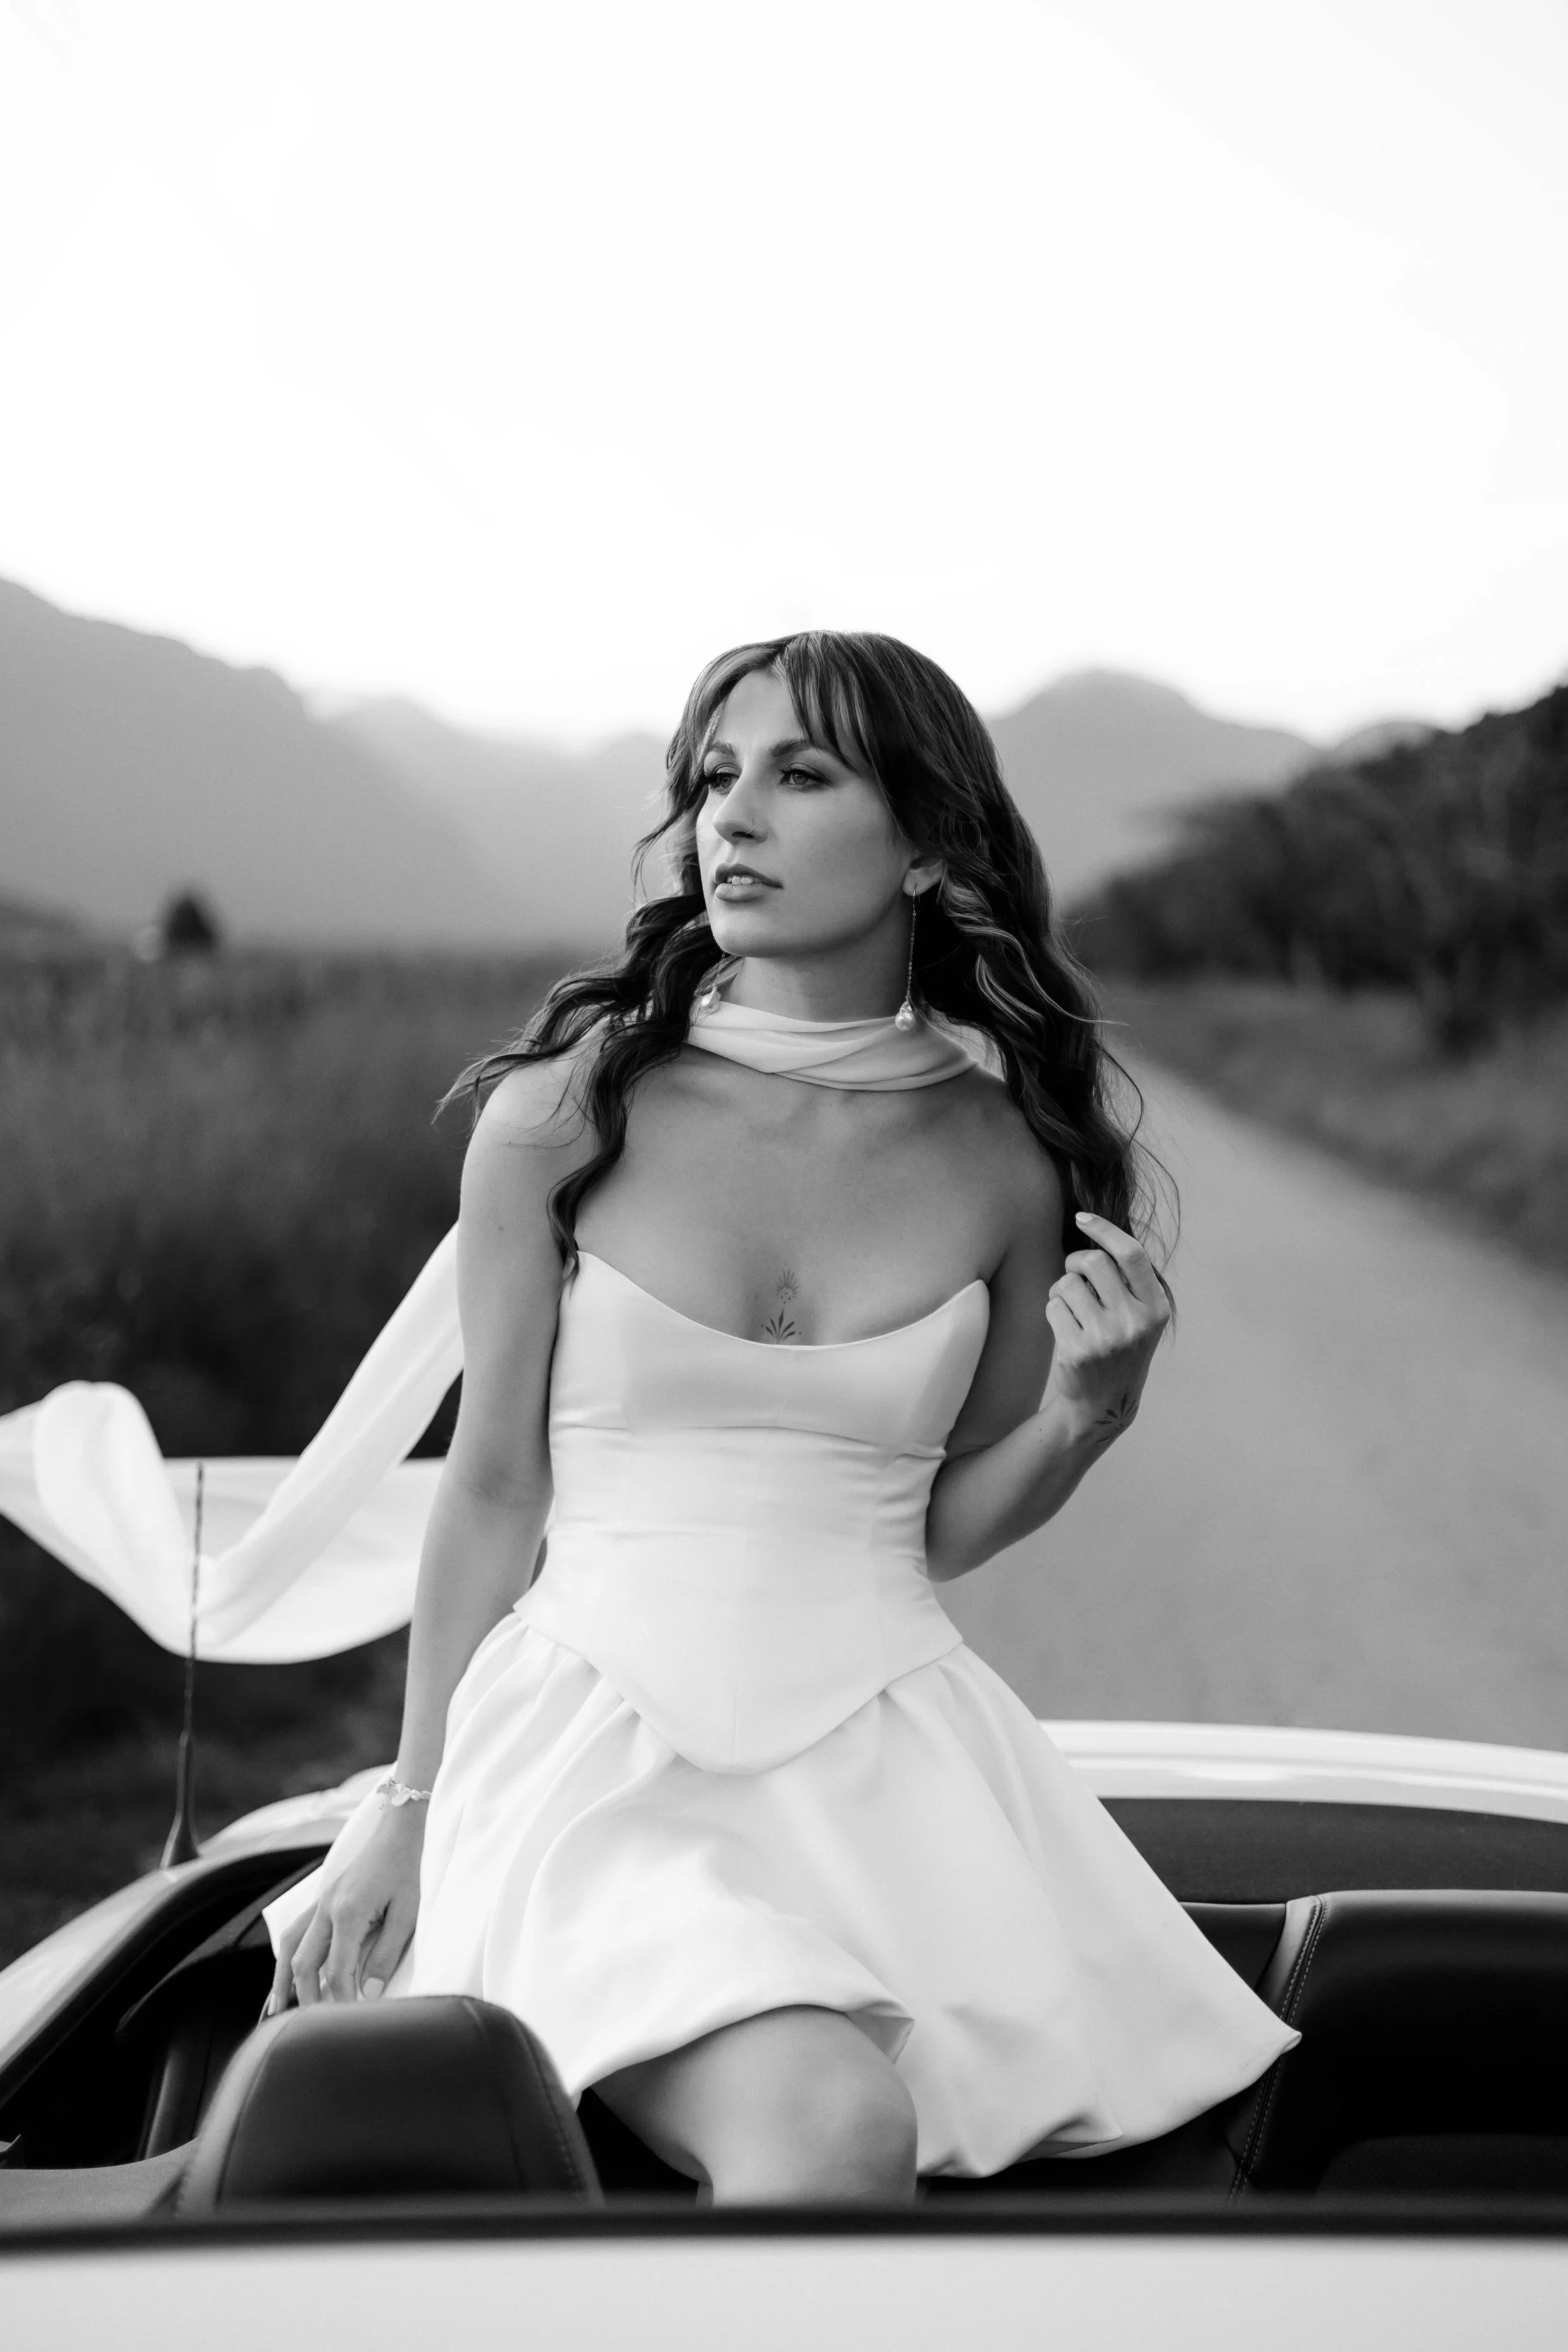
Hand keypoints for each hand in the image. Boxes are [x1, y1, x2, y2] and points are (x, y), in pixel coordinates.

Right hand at [268, 1803, 424, 2012]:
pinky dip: (285, 1955)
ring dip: (282, 1979)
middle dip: (305, 1998)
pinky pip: (294, 1931)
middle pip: (304, 1963)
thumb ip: (386, 1954)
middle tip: (308, 2028)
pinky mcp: (321, 1897)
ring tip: (276, 2010)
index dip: (341, 2001)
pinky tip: (286, 1972)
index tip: (348, 2021)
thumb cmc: (406, 1870)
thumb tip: (369, 1994)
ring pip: (289, 1946)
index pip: (336, 1970)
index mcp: (348, 1913)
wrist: (398, 1831)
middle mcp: (326, 1908)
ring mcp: (320, 1901)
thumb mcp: (407, 1914)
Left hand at [1044, 1211, 1170, 1443]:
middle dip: (1075, 1262)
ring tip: (1072, 1310)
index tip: (1081, 1218)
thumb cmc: (1118, 1349)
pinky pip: (1053, 1307)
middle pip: (1093, 1262)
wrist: (1103, 1404)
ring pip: (1067, 1283)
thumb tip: (1096, 1233)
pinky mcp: (1078, 1351)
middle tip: (1073, 1276)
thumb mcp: (1140, 1318)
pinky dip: (1053, 1311)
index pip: (1131, 1254)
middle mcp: (1135, 1321)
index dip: (1104, 1230)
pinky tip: (1065, 1330)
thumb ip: (1128, 1282)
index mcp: (1156, 1308)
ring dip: (1061, 1290)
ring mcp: (1106, 1338)